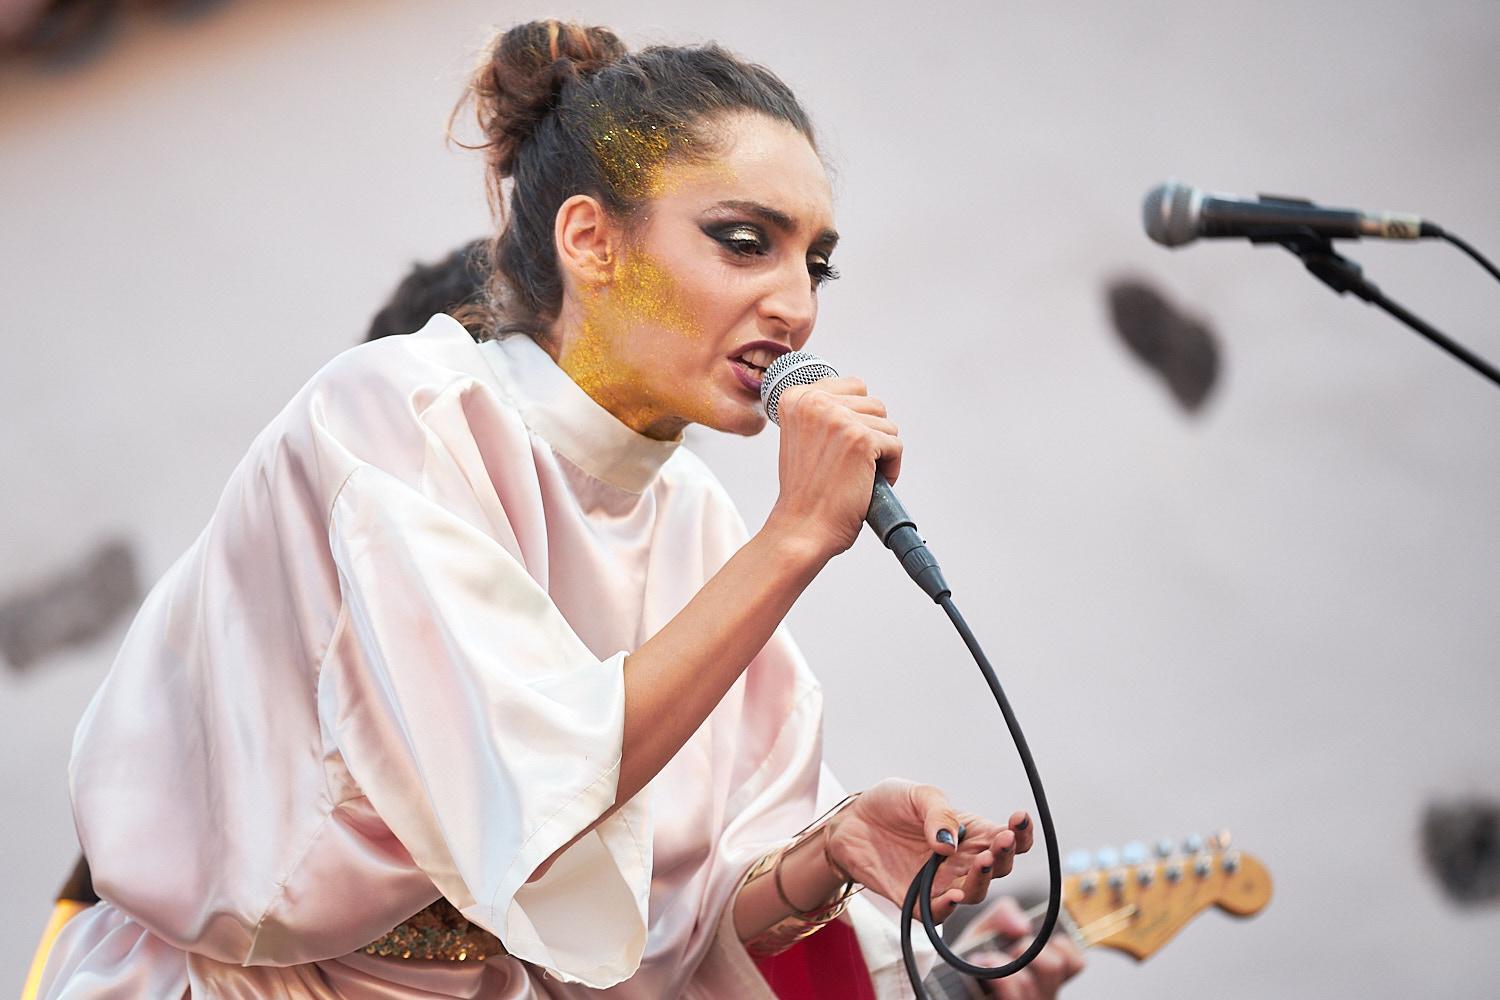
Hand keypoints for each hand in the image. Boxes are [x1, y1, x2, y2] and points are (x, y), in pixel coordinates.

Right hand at [763, 375, 902, 561]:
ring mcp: (839, 419)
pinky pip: (896, 445)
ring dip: (881, 452)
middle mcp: (815, 402)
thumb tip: (861, 399)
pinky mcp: (862, 439)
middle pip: (873, 404)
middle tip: (850, 465)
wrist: (802, 528)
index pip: (853, 386)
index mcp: (796, 397)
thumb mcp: (802, 437)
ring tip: (858, 475)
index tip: (841, 447)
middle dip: (871, 435)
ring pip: (887, 424)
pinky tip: (868, 484)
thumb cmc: (806, 491)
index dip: (856, 419)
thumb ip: (824, 412)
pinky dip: (890, 469)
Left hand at [825, 779, 1032, 921]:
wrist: (849, 823)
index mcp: (970, 832)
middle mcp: (961, 861)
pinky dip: (947, 908)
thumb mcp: (917, 795)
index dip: (1021, 833)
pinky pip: (937, 913)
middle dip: (1004, 856)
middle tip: (1001, 840)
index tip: (1018, 819)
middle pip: (998, 868)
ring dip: (982, 880)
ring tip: (981, 862)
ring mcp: (941, 882)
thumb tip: (951, 843)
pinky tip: (953, 896)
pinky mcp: (915, 900)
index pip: (1008, 839)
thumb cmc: (889, 805)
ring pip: (974, 892)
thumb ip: (938, 812)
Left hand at [954, 897, 1085, 999]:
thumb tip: (1023, 925)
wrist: (948, 979)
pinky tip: (984, 971)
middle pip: (1054, 967)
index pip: (1075, 962)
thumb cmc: (972, 957)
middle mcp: (1041, 992)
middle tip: (1007, 947)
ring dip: (1004, 964)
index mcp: (1045, 971)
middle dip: (1026, 948)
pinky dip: (998, 979)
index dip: (1063, 945)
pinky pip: (1013, 994)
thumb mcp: (987, 929)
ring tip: (986, 959)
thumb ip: (1004, 915)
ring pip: (1030, 983)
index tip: (1036, 936)